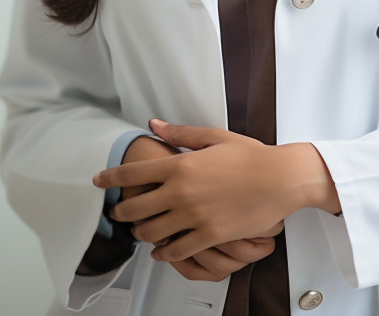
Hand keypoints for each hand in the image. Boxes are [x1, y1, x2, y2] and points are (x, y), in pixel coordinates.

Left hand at [113, 134, 281, 281]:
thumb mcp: (215, 137)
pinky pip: (175, 251)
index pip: (134, 174)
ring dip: (140, 232)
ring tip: (140, 230)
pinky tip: (162, 250)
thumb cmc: (251, 155)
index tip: (99, 181)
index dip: (111, 179)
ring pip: (151, 233)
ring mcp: (194, 217)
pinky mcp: (208, 236)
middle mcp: (182, 192)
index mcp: (181, 165)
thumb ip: (181, 132)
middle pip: (135, 208)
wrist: (279, 178)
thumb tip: (155, 125)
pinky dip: (163, 253)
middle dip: (121, 211)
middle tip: (118, 211)